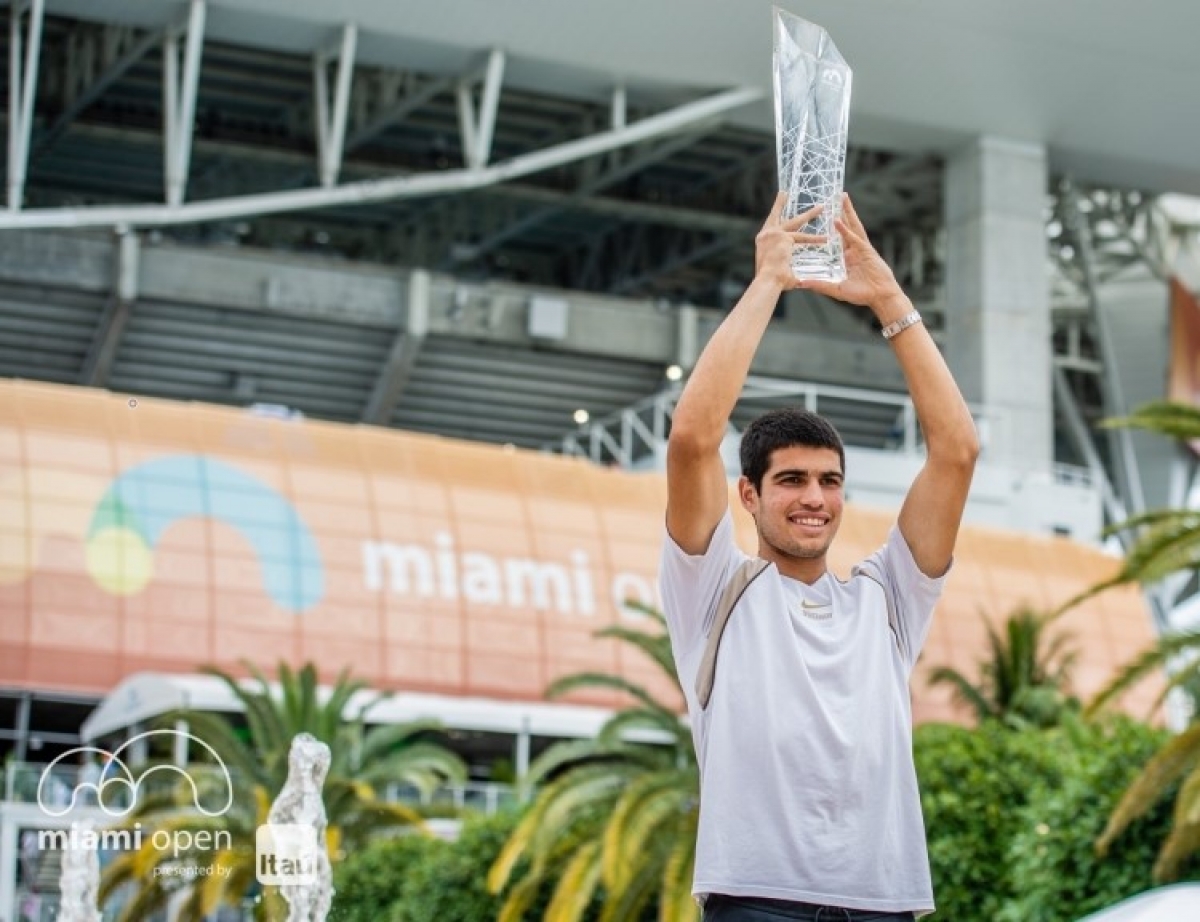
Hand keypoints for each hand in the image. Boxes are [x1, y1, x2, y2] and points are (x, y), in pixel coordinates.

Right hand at [754, 191, 826, 290]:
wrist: (767, 281)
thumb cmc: (771, 281)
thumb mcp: (776, 270)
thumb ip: (785, 267)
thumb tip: (797, 278)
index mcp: (762, 242)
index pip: (771, 226)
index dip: (776, 218)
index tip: (777, 210)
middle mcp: (765, 235)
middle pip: (775, 216)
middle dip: (780, 203)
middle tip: (783, 193)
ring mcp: (774, 234)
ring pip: (795, 222)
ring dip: (810, 215)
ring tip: (821, 208)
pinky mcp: (783, 237)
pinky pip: (803, 238)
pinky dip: (815, 240)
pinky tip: (825, 239)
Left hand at [800, 193, 906, 317]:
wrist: (881, 298)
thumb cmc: (862, 295)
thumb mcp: (837, 289)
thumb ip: (820, 285)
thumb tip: (801, 283)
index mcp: (848, 257)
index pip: (839, 237)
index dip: (835, 226)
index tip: (827, 215)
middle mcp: (854, 250)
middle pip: (847, 226)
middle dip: (843, 211)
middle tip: (836, 197)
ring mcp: (861, 249)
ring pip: (853, 226)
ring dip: (847, 212)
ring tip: (842, 197)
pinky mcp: (866, 251)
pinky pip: (854, 238)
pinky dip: (846, 230)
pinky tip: (838, 220)